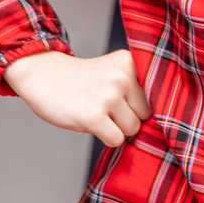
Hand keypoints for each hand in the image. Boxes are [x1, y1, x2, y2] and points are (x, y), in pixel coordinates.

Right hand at [3, 48, 148, 147]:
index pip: (154, 97)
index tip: (123, 101)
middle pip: (145, 115)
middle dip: (128, 117)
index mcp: (129, 63)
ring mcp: (108, 96)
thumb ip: (136, 87)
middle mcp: (122, 77)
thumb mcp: (112, 71)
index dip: (138, 104)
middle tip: (105, 107)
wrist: (42, 75)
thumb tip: (161, 122)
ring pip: (132, 129)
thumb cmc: (81, 79)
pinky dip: (106, 137)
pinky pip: (116, 139)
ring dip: (116, 128)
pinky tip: (91, 123)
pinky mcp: (94, 116)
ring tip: (97, 112)